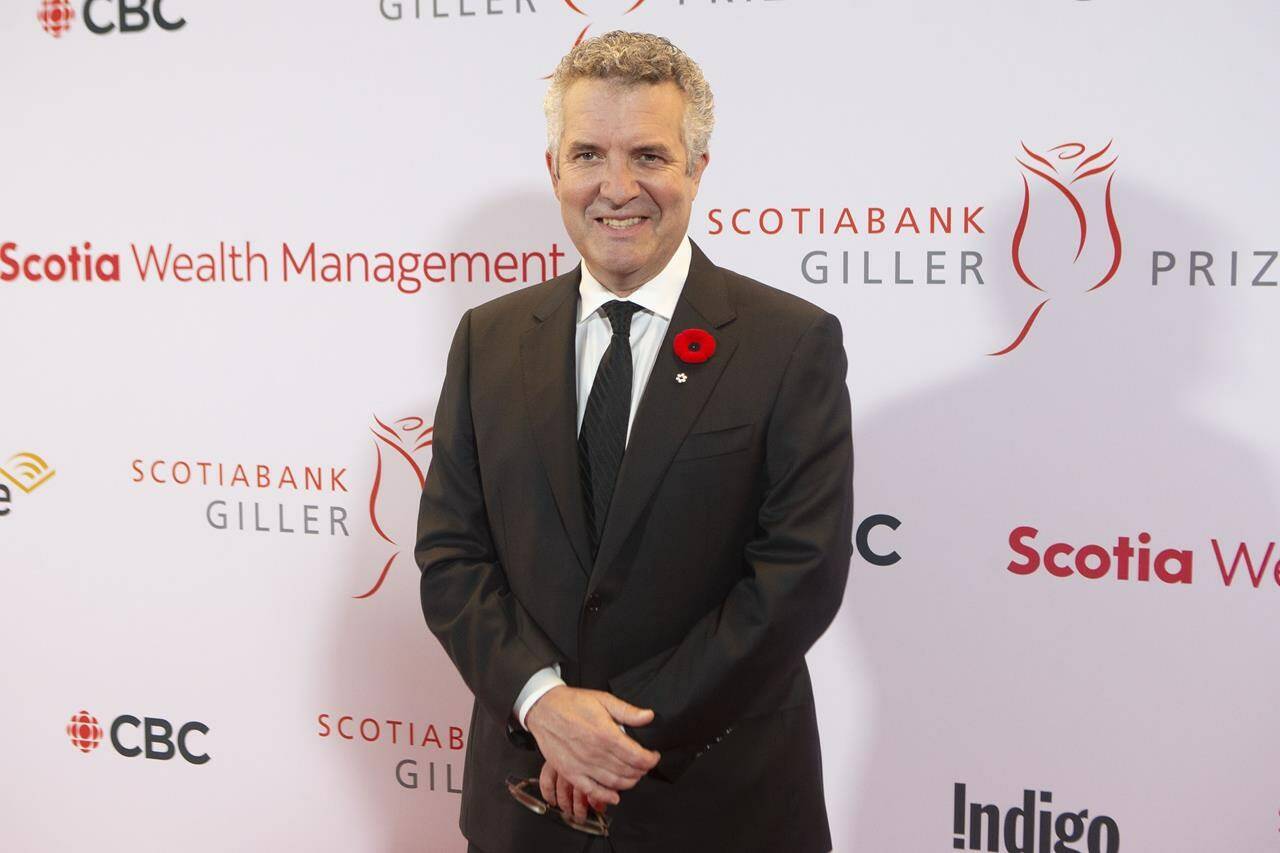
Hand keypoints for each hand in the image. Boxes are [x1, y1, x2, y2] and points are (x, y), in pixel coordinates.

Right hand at [524, 685, 660, 811]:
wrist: (544, 709)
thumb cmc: (573, 703)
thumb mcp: (603, 699)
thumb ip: (628, 711)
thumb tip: (649, 716)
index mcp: (606, 734)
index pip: (637, 756)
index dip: (650, 760)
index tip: (654, 756)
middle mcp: (595, 753)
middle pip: (628, 771)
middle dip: (641, 770)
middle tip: (644, 765)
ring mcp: (582, 765)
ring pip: (614, 782)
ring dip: (629, 782)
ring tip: (634, 776)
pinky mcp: (570, 772)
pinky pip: (591, 790)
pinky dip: (605, 796)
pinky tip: (614, 796)